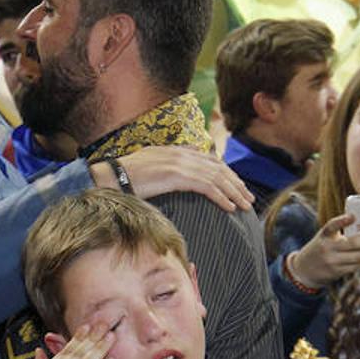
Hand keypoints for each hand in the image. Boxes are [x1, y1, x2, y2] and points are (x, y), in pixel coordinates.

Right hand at [108, 146, 253, 212]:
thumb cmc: (125, 178)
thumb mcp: (149, 170)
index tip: (237, 186)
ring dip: (234, 192)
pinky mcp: (177, 175)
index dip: (226, 173)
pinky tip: (230, 208)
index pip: (209, 160)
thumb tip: (175, 181)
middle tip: (248, 198)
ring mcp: (180, 163)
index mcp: (176, 151)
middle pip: (218, 168)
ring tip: (245, 205)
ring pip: (217, 177)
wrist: (111, 177)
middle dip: (236, 184)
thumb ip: (166, 171)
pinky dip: (222, 197)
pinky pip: (207, 186)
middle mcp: (181, 153)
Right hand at [287, 213, 359, 289]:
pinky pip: (357, 268)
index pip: (331, 226)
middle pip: (353, 243)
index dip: (342, 221)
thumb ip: (341, 232)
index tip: (353, 216)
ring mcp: (332, 262)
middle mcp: (327, 248)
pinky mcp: (337, 273)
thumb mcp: (326, 237)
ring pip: (358, 258)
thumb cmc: (321, 248)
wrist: (304, 270)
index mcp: (325, 236)